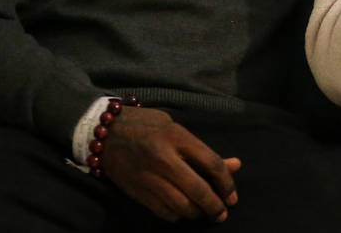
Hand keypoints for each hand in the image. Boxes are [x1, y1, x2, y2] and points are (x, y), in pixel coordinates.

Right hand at [100, 107, 240, 222]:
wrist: (105, 132)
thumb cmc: (147, 126)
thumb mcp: (177, 130)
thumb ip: (204, 151)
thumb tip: (235, 166)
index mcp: (177, 137)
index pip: (211, 163)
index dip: (226, 183)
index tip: (232, 196)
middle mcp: (163, 158)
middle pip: (197, 190)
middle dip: (214, 206)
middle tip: (222, 214)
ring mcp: (148, 177)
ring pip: (181, 205)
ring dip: (196, 213)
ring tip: (204, 213)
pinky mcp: (136, 191)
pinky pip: (162, 211)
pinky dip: (176, 215)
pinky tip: (182, 211)